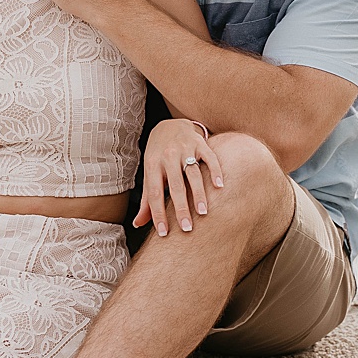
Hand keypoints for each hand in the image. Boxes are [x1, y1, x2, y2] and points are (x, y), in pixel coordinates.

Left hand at [134, 119, 224, 236]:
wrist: (169, 125)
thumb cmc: (158, 156)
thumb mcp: (150, 174)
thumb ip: (147, 199)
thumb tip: (138, 223)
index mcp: (153, 165)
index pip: (154, 193)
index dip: (158, 214)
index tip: (164, 232)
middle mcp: (168, 156)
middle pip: (175, 186)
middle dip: (181, 208)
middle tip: (187, 228)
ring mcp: (185, 148)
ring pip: (193, 173)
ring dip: (199, 194)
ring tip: (203, 212)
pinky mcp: (200, 143)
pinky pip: (210, 158)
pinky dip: (215, 172)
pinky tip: (220, 187)